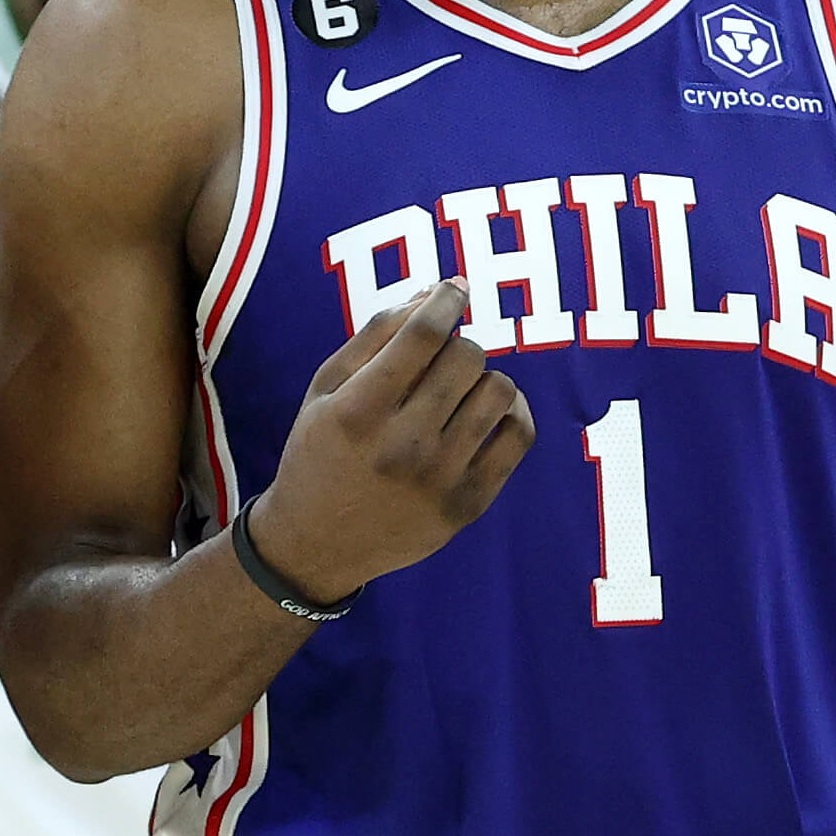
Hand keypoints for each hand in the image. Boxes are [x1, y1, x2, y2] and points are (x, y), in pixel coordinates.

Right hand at [245, 278, 535, 602]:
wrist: (316, 544)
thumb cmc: (319, 453)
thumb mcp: (326, 388)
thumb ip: (376, 335)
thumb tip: (434, 293)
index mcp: (358, 412)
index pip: (423, 335)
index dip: (447, 300)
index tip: (455, 291)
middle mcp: (401, 446)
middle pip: (466, 356)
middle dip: (458, 344)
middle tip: (441, 359)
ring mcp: (439, 479)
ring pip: (499, 390)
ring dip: (483, 377)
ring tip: (461, 388)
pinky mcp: (468, 505)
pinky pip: (518, 435)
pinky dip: (512, 411)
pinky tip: (490, 410)